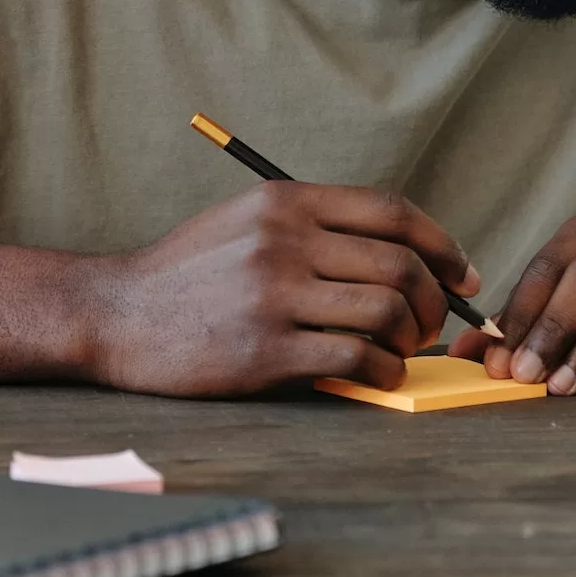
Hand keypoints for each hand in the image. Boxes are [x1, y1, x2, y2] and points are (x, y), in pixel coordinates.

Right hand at [90, 181, 478, 397]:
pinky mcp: (264, 350)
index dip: (441, 244)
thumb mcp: (248, 220)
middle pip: (400, 264)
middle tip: (431, 325)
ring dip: (411, 338)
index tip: (462, 272)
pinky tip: (377, 376)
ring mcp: (274, 294)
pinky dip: (383, 371)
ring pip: (387, 310)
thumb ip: (315, 225)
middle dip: (434, 300)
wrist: (114, 315)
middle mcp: (284, 239)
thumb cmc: (190, 273)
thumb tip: (402, 251)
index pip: (392, 212)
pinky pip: (355, 357)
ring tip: (401, 350)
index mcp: (286, 200)